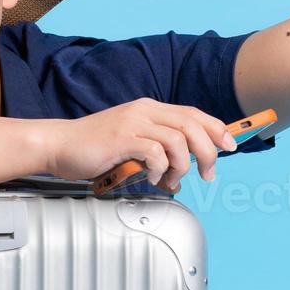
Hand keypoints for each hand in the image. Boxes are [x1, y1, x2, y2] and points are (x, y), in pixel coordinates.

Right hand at [41, 98, 237, 192]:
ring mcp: (133, 123)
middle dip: (208, 150)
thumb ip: (157, 149)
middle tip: (208, 173)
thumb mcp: (132, 143)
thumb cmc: (94, 149)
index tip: (231, 145)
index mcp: (150, 109)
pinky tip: (153, 178)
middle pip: (192, 124)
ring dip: (183, 165)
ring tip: (172, 180)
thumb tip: (183, 170)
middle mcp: (144, 111)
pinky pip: (155, 153)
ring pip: (178, 140)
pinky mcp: (122, 139)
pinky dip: (161, 170)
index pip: (193, 113)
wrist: (59, 145)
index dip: (216, 128)